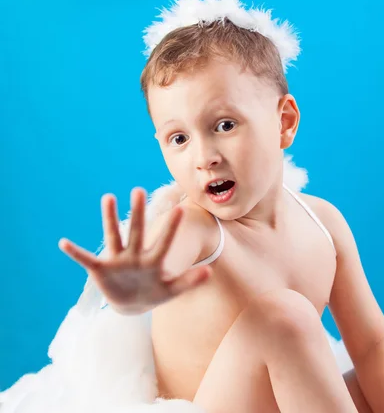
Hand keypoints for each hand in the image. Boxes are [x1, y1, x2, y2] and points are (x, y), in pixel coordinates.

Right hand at [58, 187, 211, 314]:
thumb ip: (188, 282)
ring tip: (108, 197)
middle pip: (138, 231)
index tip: (180, 208)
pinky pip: (86, 259)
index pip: (164, 241)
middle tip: (138, 190)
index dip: (171, 228)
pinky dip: (75, 253)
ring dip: (110, 219)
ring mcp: (118, 260)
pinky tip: (63, 243)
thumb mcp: (171, 290)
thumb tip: (210, 272)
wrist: (131, 304)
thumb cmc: (152, 292)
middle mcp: (135, 255)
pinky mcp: (101, 270)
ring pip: (114, 236)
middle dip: (138, 213)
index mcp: (153, 260)